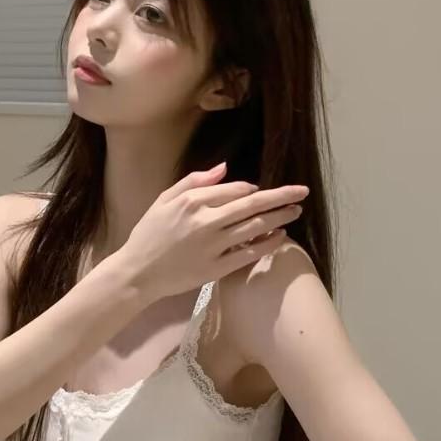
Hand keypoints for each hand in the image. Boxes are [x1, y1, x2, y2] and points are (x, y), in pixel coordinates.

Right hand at [118, 162, 308, 301]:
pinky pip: (249, 254)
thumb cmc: (149, 234)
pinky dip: (267, 244)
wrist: (137, 273)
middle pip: (253, 204)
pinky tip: (280, 236)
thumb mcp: (164, 200)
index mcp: (192, 202)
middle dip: (281, 196)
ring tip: (296, 211)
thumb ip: (194, 181)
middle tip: (302, 191)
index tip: (260, 191)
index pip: (234, 189)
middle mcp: (205, 222)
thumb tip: (225, 168)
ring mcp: (213, 246)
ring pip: (255, 228)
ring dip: (280, 218)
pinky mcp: (216, 269)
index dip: (252, 189)